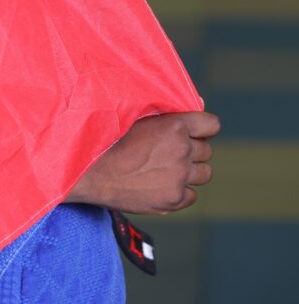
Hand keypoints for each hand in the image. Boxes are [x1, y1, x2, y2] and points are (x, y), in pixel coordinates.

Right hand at [66, 111, 220, 214]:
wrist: (91, 172)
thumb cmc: (110, 138)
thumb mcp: (137, 116)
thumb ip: (167, 112)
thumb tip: (198, 104)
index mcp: (175, 126)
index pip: (212, 124)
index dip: (203, 127)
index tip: (193, 130)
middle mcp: (182, 151)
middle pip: (207, 150)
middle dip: (193, 148)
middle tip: (172, 150)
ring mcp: (180, 177)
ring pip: (204, 174)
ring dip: (191, 170)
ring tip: (170, 168)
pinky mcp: (174, 199)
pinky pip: (192, 194)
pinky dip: (181, 190)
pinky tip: (162, 183)